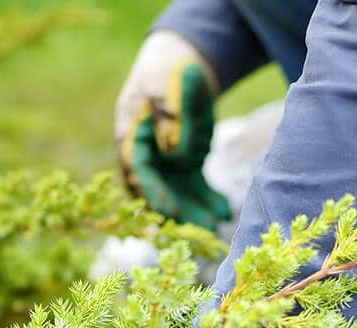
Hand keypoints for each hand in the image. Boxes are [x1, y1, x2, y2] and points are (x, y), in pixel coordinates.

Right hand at [114, 30, 232, 230]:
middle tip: (202, 230)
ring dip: (196, 213)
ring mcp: (165, 165)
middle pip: (158, 191)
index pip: (137, 171)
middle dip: (180, 213)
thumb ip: (169, 115)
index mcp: (131, 136)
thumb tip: (173, 150)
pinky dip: (209, 201)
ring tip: (217, 227)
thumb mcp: (169, 85)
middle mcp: (146, 157)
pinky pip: (196, 189)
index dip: (152, 192)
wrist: (181, 69)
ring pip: (178, 195)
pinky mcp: (184, 168)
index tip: (170, 209)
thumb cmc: (170, 73)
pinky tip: (224, 212)